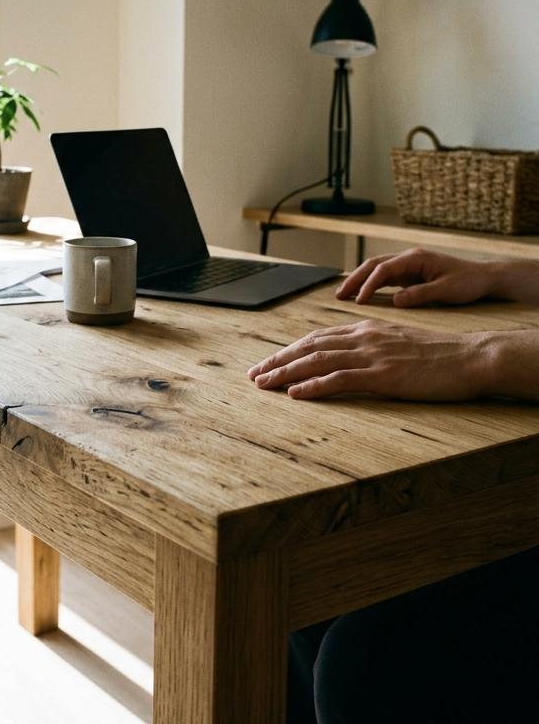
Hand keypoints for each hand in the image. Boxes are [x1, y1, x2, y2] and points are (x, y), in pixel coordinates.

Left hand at [246, 319, 490, 400]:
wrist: (469, 357)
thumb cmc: (438, 355)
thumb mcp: (398, 343)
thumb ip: (372, 347)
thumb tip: (349, 359)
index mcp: (366, 329)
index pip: (317, 338)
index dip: (289, 350)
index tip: (268, 362)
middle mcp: (363, 337)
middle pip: (309, 347)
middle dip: (277, 361)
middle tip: (253, 374)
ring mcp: (372, 356)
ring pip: (317, 361)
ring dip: (285, 373)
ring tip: (263, 384)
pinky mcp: (382, 375)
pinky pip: (339, 379)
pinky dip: (313, 386)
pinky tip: (295, 394)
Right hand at [336, 248, 498, 307]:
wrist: (485, 277)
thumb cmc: (468, 282)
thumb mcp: (446, 290)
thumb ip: (420, 295)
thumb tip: (394, 301)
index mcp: (415, 258)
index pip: (384, 269)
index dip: (368, 284)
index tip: (358, 301)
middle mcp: (409, 258)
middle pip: (374, 265)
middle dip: (354, 279)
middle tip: (338, 295)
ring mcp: (408, 265)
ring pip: (377, 269)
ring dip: (359, 280)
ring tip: (342, 295)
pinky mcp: (410, 274)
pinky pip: (385, 278)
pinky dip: (371, 285)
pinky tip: (360, 295)